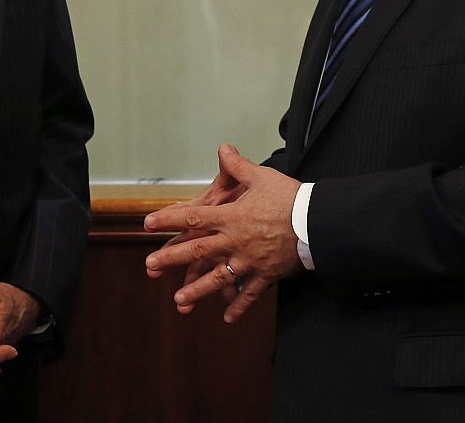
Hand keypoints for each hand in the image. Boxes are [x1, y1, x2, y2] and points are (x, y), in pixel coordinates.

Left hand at [143, 143, 301, 323]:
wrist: (316, 223)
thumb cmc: (289, 198)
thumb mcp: (262, 177)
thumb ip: (238, 166)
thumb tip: (223, 148)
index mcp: (231, 217)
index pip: (193, 217)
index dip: (168, 220)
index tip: (148, 224)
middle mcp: (234, 241)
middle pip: (197, 251)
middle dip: (171, 258)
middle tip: (151, 265)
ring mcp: (249, 262)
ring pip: (217, 278)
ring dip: (197, 290)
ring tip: (179, 299)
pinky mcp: (265, 275)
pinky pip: (249, 294)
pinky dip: (238, 306)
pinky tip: (227, 317)